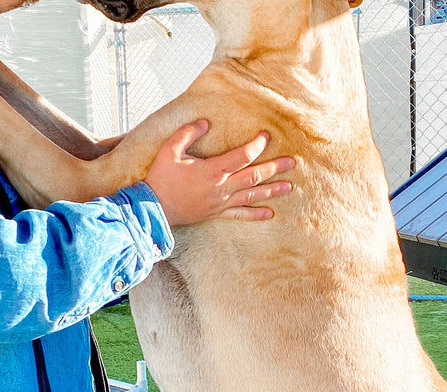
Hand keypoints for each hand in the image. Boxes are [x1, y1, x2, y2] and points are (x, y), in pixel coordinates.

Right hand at [145, 120, 295, 225]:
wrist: (155, 208)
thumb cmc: (162, 178)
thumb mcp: (170, 150)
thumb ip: (188, 133)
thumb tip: (206, 122)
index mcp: (213, 170)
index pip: (242, 156)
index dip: (257, 145)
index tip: (266, 136)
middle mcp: (222, 187)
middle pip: (254, 176)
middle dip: (275, 168)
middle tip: (292, 162)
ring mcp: (221, 202)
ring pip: (252, 195)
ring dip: (272, 190)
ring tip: (290, 186)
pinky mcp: (217, 212)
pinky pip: (240, 214)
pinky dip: (256, 214)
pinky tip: (270, 213)